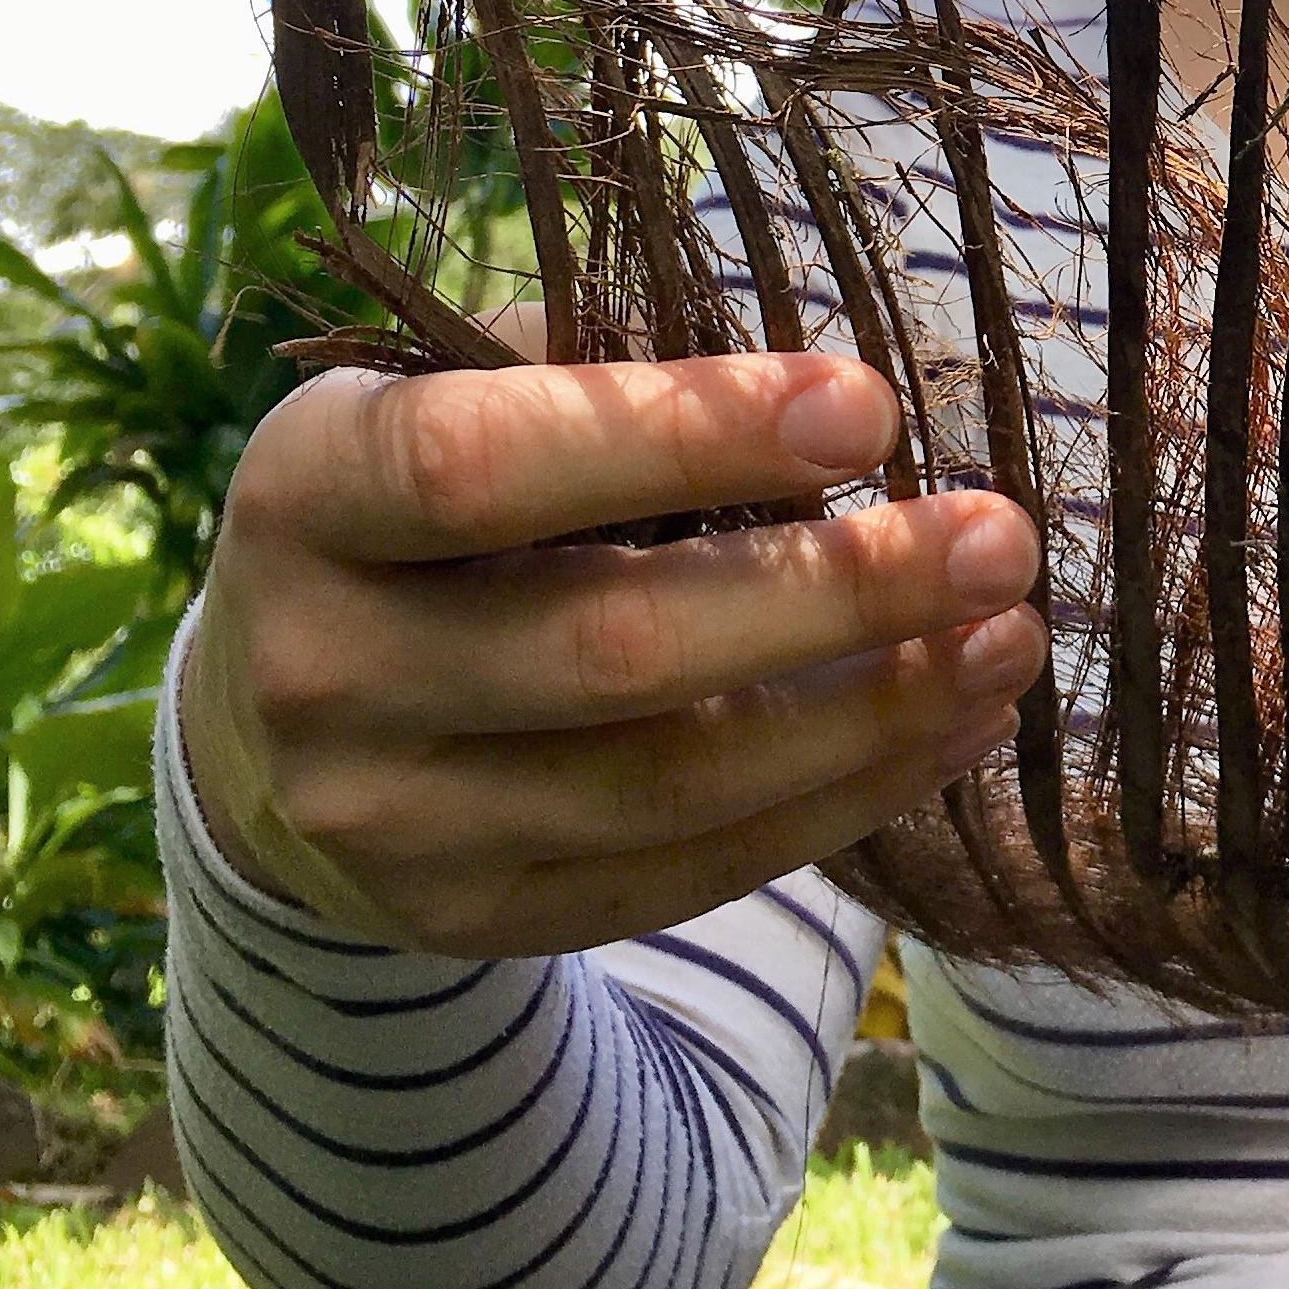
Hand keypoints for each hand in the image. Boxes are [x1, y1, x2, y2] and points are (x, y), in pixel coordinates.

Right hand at [178, 340, 1044, 956]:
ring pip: (667, 783)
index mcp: (306, 496)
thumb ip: (603, 368)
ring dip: (869, 714)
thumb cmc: (426, 504)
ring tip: (1010, 637)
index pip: (482, 466)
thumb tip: (827, 392)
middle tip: (1000, 538)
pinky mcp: (472, 921)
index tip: (869, 404)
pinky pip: (686, 871)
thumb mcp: (452, 394)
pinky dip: (842, 800)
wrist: (278, 716)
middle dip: (831, 596)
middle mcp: (320, 674)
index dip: (683, 432)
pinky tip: (954, 724)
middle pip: (606, 649)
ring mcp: (390, 823)